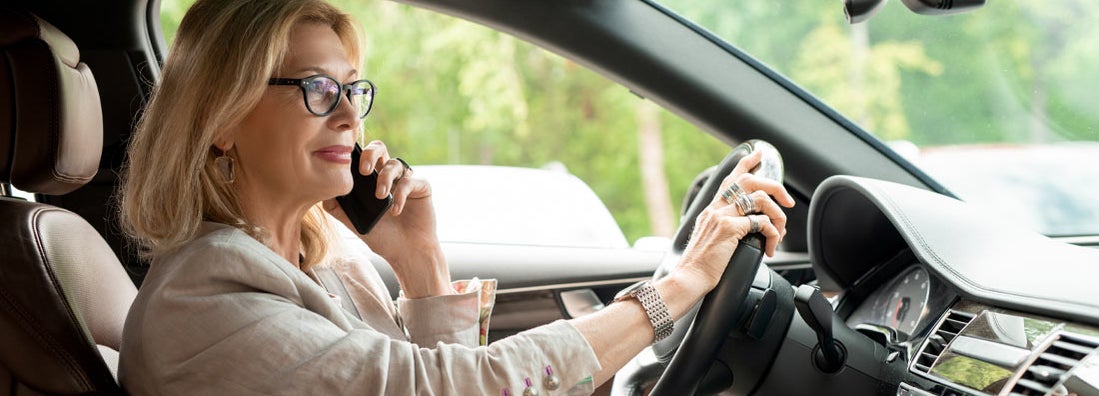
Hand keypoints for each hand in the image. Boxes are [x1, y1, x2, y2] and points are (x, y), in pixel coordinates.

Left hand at [323, 140, 450, 296]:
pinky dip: (400, 194)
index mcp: (371, 180)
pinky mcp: (422, 187)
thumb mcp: (355, 223)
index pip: (362, 157)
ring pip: (394, 164)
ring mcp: (405, 180)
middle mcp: (389, 176)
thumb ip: (339, 209)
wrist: (406, 253)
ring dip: (385, 178)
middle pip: (379, 148)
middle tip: (364, 171)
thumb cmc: (382, 237)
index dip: (355, 155)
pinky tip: (395, 210)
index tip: (347, 166)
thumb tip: (322, 194)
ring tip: (380, 197)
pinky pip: (410, 181)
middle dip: (370, 154)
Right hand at [676, 149, 795, 290]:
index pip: (729, 178)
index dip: (746, 162)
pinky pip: (762, 223)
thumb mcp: (710, 240)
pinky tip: (770, 248)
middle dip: (775, 187)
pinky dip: (773, 235)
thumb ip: (723, 228)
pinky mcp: (729, 229)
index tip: (758, 154)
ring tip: (780, 233)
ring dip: (778, 215)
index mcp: (711, 209)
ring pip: (761, 199)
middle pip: (749, 180)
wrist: (689, 278)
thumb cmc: (700, 266)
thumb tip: (745, 228)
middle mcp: (715, 208)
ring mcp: (722, 216)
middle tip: (787, 201)